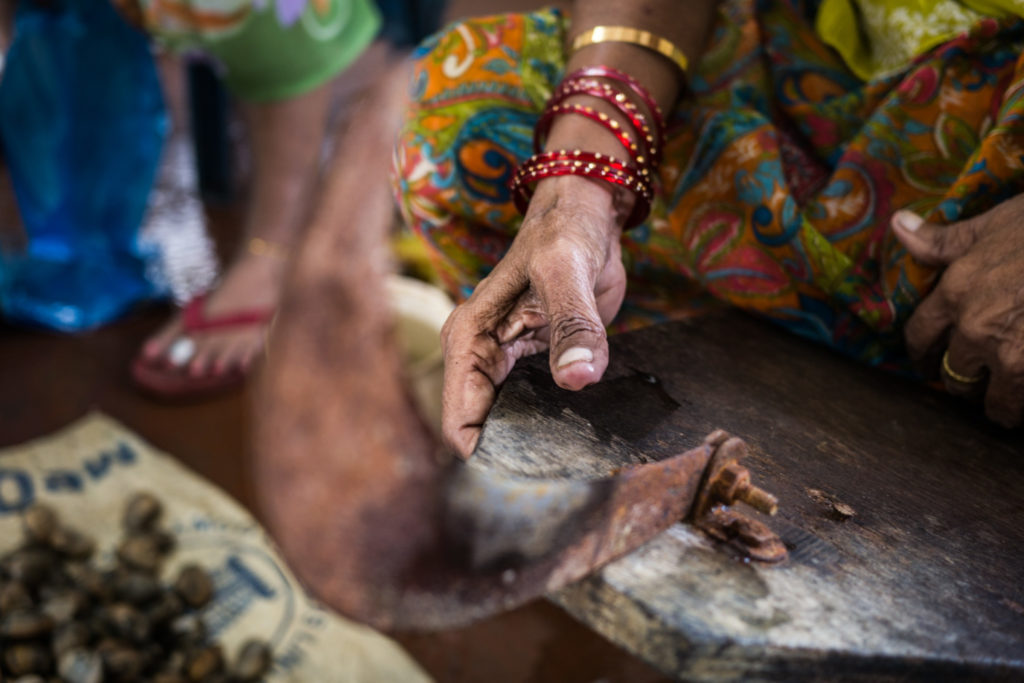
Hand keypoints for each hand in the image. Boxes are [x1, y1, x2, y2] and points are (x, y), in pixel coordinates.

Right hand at [441, 176, 627, 456]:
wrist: (585, 213)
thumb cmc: (564, 232)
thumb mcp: (566, 271)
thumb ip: (573, 324)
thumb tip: (578, 377)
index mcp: (468, 339)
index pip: (460, 420)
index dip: (489, 453)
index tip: (531, 472)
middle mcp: (479, 357)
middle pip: (486, 430)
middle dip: (518, 455)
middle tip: (563, 474)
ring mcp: (507, 363)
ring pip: (513, 423)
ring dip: (539, 443)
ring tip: (576, 462)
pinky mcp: (534, 364)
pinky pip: (539, 406)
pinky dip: (557, 423)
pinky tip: (584, 437)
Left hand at [892, 196, 1023, 426]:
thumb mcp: (992, 225)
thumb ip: (942, 240)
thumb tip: (898, 225)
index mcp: (955, 294)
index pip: (920, 337)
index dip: (921, 354)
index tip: (926, 363)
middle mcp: (977, 330)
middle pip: (955, 377)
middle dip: (966, 380)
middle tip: (979, 380)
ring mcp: (1015, 355)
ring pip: (996, 402)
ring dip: (1002, 403)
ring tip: (1013, 400)